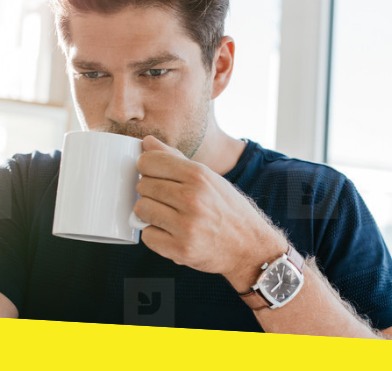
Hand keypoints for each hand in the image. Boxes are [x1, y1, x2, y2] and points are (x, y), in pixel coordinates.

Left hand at [132, 136, 286, 283]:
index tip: (157, 177)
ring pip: (141, 210)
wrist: (250, 246)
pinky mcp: (180, 250)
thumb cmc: (228, 210)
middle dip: (151, 192)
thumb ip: (175, 158)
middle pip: (143, 186)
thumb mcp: (208, 178)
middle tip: (168, 200)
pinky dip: (156, 236)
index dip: (148, 169)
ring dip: (150, 214)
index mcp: (199, 175)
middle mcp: (192, 198)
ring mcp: (186, 226)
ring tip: (169, 217)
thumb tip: (147, 141)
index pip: (149, 162)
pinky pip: (147, 236)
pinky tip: (172, 234)